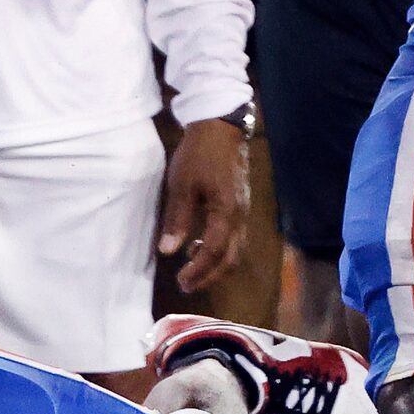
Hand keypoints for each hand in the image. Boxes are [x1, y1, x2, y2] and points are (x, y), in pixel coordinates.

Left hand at [161, 117, 249, 295]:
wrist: (220, 128)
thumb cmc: (198, 155)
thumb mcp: (181, 185)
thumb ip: (177, 220)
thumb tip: (169, 251)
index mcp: (226, 213)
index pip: (214, 252)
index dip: (198, 271)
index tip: (182, 282)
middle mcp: (240, 217)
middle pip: (231, 258)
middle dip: (209, 276)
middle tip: (187, 285)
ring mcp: (243, 212)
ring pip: (235, 250)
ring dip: (215, 265)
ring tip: (191, 269)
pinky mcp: (241, 206)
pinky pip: (235, 238)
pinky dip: (219, 250)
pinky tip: (199, 245)